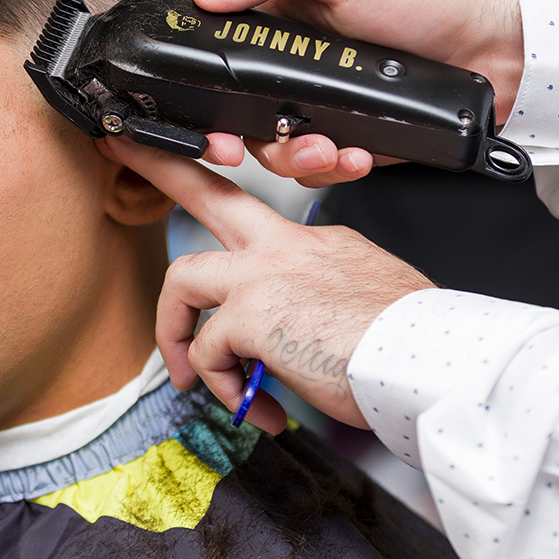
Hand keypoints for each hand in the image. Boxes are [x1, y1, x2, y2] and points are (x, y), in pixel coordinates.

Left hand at [100, 135, 433, 431]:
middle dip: (163, 170)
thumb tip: (299, 324)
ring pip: (184, 280)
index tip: (205, 176)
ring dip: (176, 333)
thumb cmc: (413, 343)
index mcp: (315, 242)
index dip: (226, 197)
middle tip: (123, 150)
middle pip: (209, 193)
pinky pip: (208, 353)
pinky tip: (259, 408)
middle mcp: (285, 247)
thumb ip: (321, 296)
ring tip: (195, 377)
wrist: (436, 360)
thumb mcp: (365, 297)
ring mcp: (264, 274)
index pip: (258, 212)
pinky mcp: (251, 315)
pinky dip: (226, 388)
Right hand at [193, 0, 523, 183]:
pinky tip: (358, 156)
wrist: (499, 48)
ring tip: (329, 150)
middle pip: (241, 114)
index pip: (224, 57)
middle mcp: (297, 66)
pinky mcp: (356, 138)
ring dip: (294, 157)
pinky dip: (334, 169)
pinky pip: (323, 168)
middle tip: (240, 150)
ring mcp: (325, 105)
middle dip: (242, 138)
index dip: (205, 89)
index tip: (202, 115)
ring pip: (278, 148)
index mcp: (283, 19)